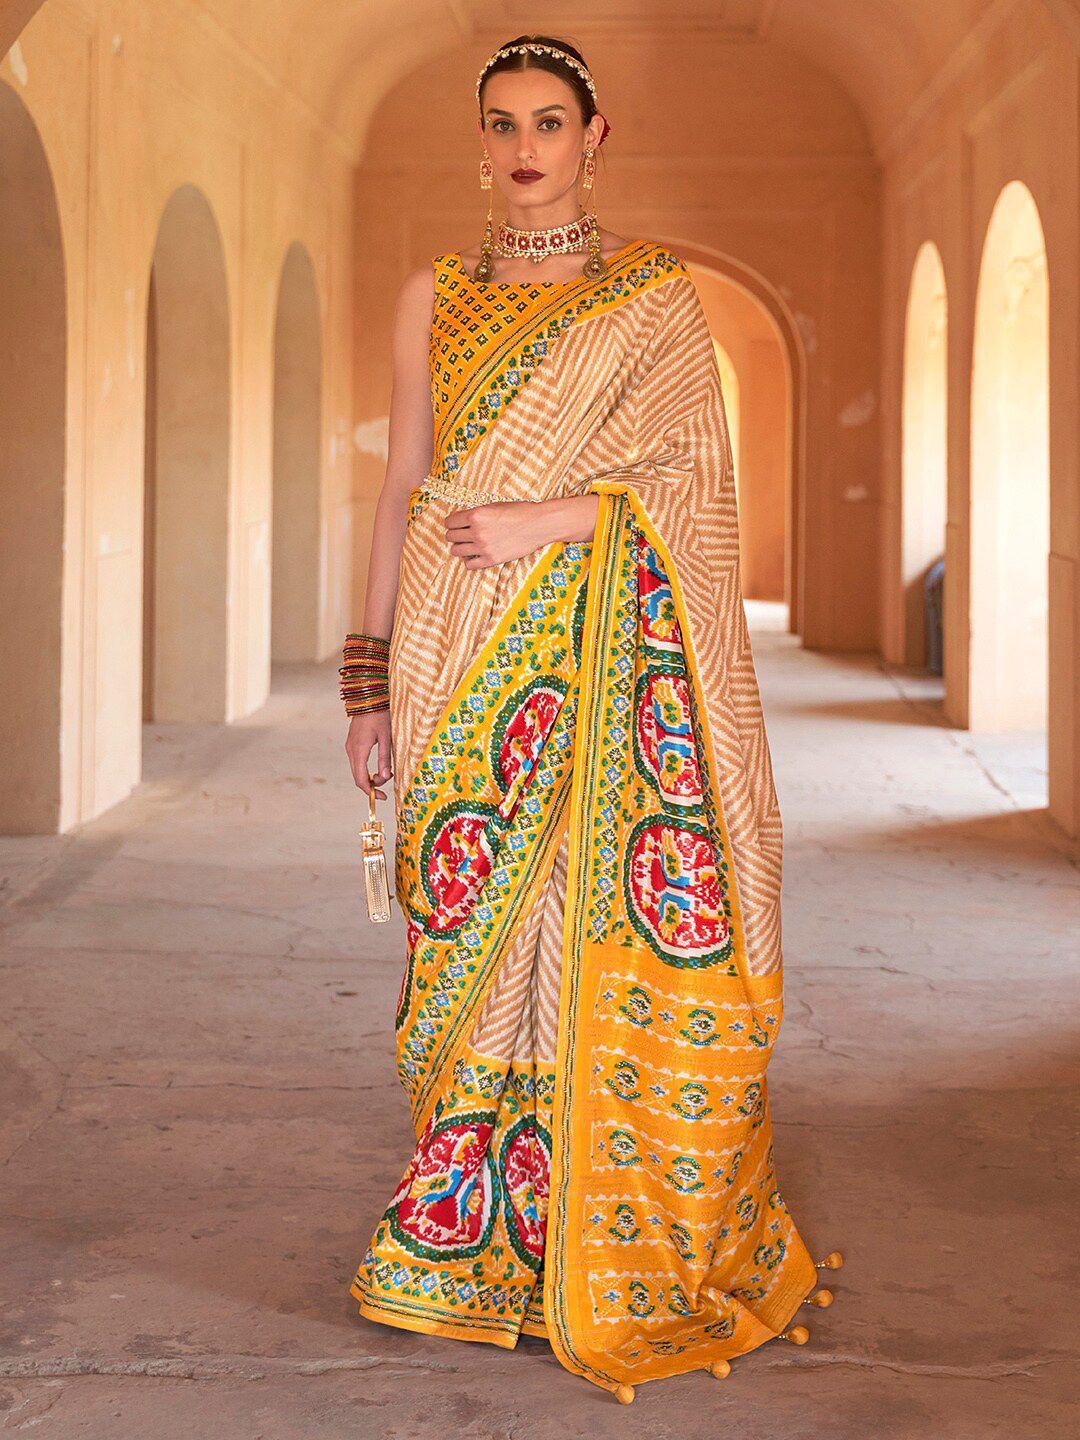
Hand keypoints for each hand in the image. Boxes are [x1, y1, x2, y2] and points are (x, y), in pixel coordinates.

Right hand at [345, 709, 392, 798]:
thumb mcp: (387, 737)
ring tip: (386, 773)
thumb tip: (385, 777)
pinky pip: (357, 762)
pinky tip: (378, 766)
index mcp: (359, 750)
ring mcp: (350, 746)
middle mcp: (351, 750)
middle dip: (372, 785)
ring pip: (357, 770)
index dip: (371, 791)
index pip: (360, 779)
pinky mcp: (352, 743)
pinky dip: (366, 769)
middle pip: (357, 776)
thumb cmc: (380, 715)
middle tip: (387, 785)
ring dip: (370, 776)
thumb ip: (385, 758)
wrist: (369, 698)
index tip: (383, 797)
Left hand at [443, 494, 598, 568]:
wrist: (538, 525)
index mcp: (476, 515)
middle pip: (450, 537)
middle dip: (454, 535)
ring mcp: (483, 547)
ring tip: (467, 545)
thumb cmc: (518, 512)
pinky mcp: (491, 560)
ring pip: (456, 551)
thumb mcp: (494, 506)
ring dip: (459, 548)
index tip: (456, 524)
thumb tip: (461, 521)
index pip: (449, 522)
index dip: (451, 523)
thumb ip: (476, 514)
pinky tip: (475, 556)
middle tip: (462, 534)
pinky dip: (469, 561)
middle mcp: (477, 531)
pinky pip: (469, 565)